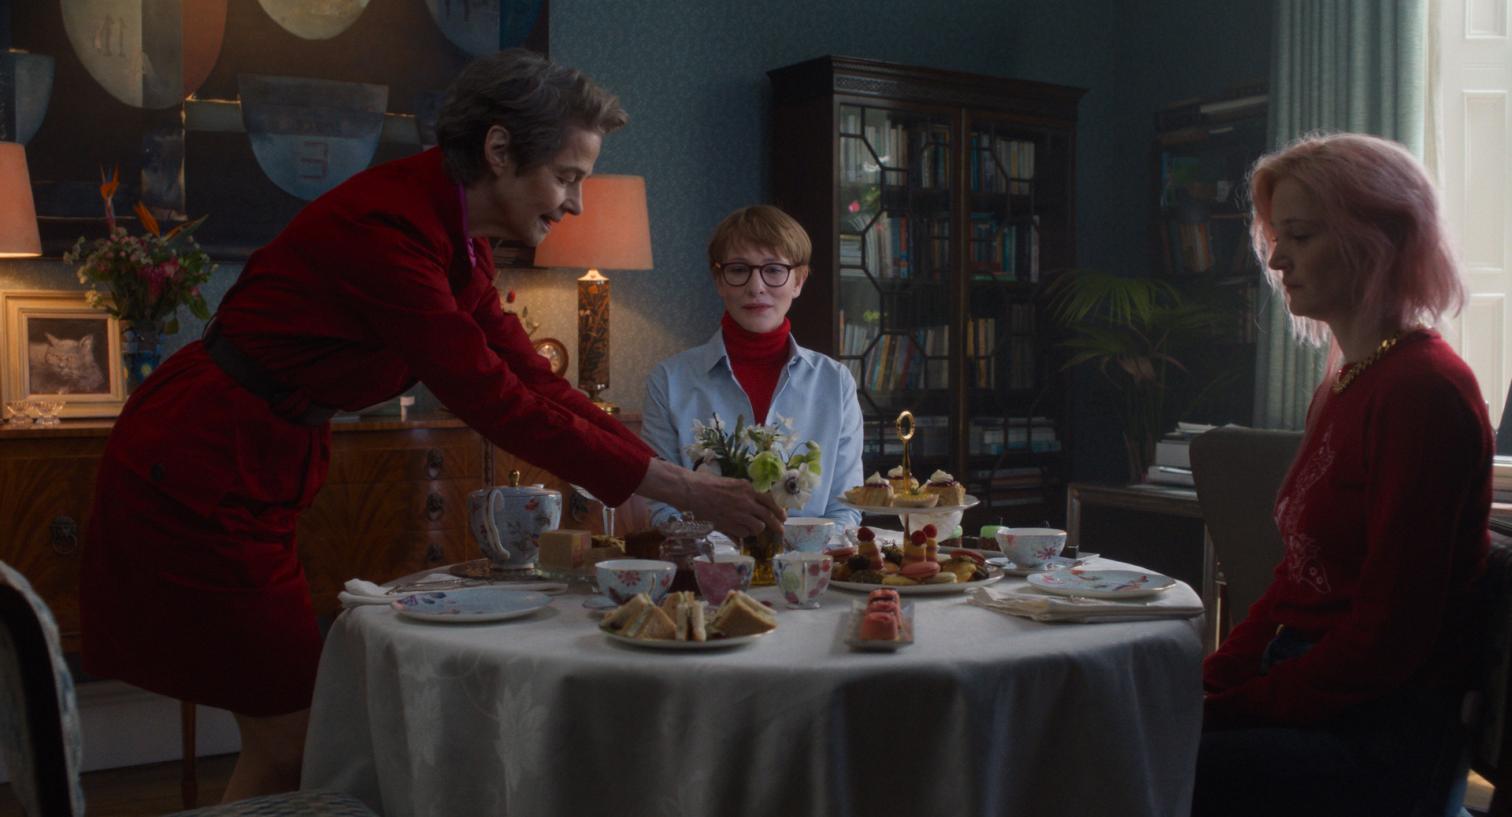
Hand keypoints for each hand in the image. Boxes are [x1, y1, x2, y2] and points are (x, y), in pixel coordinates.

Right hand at [634, 458, 784, 538]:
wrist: (691, 491)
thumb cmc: (708, 484)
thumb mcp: (732, 483)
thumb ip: (746, 493)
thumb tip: (758, 503)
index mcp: (748, 488)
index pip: (770, 501)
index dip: (779, 510)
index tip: (783, 517)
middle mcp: (746, 502)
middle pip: (768, 517)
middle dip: (777, 525)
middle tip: (781, 530)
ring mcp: (737, 515)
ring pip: (758, 527)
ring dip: (758, 529)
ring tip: (754, 528)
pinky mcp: (728, 525)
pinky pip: (743, 533)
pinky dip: (744, 533)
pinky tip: (739, 530)